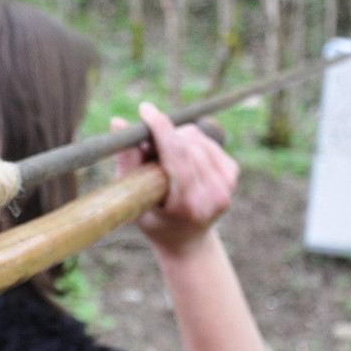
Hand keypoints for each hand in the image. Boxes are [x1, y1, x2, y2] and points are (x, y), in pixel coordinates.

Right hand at [112, 102, 238, 253]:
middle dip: (163, 134)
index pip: (177, 157)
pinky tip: (180, 157)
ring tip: (162, 157)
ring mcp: (225, 186)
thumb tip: (118, 121)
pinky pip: (207, 142)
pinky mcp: (232, 175)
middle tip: (146, 144)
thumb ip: (127, 160)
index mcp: (187, 205)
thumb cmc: (152, 218)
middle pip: (187, 144)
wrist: (185, 241)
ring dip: (176, 138)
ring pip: (197, 138)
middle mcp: (212, 196)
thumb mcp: (133, 197)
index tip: (145, 109)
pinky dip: (190, 142)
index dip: (161, 128)